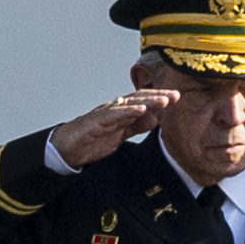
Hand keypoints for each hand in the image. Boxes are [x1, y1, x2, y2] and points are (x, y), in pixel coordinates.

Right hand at [47, 83, 177, 171]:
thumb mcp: (120, 134)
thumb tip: (155, 119)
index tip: (178, 97)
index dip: (160, 98)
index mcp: (121, 111)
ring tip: (164, 100)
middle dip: (158, 96)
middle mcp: (115, 107)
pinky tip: (140, 110)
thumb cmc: (92, 139)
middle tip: (176, 95)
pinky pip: (114, 114)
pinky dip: (128, 111)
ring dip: (148, 101)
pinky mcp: (96, 121)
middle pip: (139, 98)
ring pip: (129, 103)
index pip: (144, 101)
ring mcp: (105, 113)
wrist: (66, 148)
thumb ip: (136, 126)